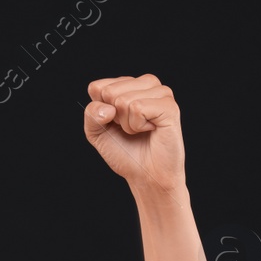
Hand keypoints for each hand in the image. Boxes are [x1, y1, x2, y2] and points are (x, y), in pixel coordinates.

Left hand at [83, 74, 184, 194]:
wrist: (147, 176)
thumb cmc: (125, 152)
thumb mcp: (97, 132)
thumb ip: (91, 114)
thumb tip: (108, 108)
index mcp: (129, 85)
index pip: (97, 87)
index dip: (100, 113)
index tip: (115, 124)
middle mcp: (146, 84)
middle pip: (109, 92)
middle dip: (114, 118)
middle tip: (131, 129)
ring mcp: (161, 92)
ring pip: (123, 100)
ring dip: (127, 124)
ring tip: (141, 131)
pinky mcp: (169, 106)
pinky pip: (137, 108)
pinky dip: (137, 126)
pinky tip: (150, 130)